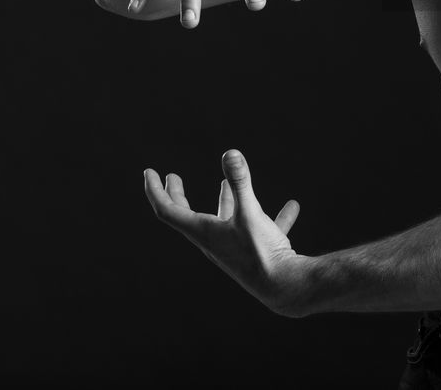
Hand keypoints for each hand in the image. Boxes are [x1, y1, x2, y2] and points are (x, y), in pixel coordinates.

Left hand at [144, 149, 308, 316]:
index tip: (150, 172)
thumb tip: (230, 153)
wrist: (284, 287)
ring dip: (221, 201)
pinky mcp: (254, 252)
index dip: (156, 190)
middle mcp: (213, 241)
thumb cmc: (261, 254)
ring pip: (222, 221)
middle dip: (177, 195)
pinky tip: (291, 208)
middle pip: (186, 216)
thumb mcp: (250, 214)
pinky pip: (259, 230)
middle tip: (172, 177)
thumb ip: (241, 182)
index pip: (167, 210)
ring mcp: (232, 248)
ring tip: (222, 185)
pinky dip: (270, 217)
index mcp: (203, 232)